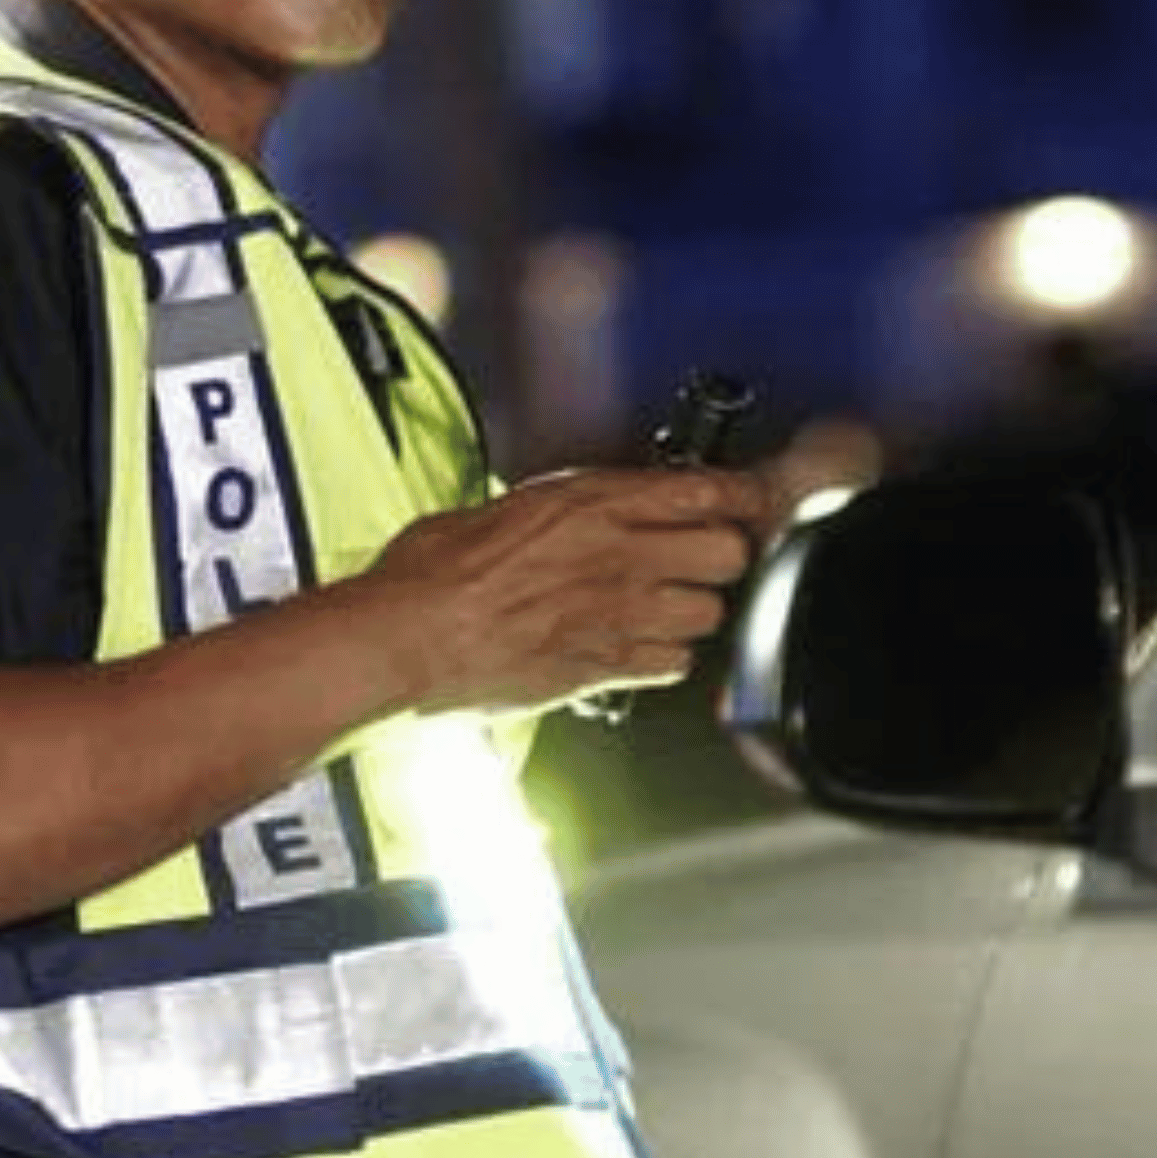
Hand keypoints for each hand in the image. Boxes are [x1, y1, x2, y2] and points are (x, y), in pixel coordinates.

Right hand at [353, 463, 771, 718]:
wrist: (408, 637)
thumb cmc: (432, 573)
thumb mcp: (503, 507)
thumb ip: (561, 509)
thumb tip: (583, 509)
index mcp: (592, 502)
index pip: (707, 491)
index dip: (741, 498)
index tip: (748, 502)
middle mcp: (618, 554)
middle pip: (729, 554)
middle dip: (723, 557)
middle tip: (703, 559)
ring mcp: (617, 613)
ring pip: (710, 613)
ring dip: (695, 611)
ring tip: (665, 608)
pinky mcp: (606, 666)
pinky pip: (674, 663)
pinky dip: (666, 658)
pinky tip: (639, 648)